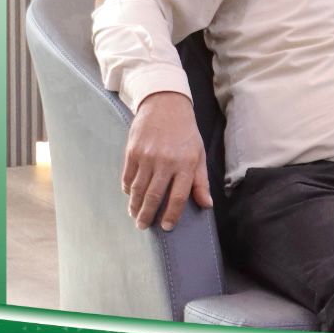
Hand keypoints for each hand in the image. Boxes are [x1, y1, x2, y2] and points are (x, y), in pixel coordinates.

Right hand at [122, 91, 212, 230]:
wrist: (165, 106)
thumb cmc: (186, 133)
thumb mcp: (198, 154)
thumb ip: (200, 181)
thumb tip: (206, 204)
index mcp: (185, 163)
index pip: (178, 196)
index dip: (172, 214)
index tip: (167, 226)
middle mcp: (165, 161)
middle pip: (153, 195)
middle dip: (147, 215)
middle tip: (144, 226)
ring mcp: (146, 156)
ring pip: (138, 189)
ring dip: (135, 206)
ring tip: (135, 216)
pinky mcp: (132, 152)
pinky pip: (127, 176)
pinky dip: (128, 189)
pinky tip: (130, 196)